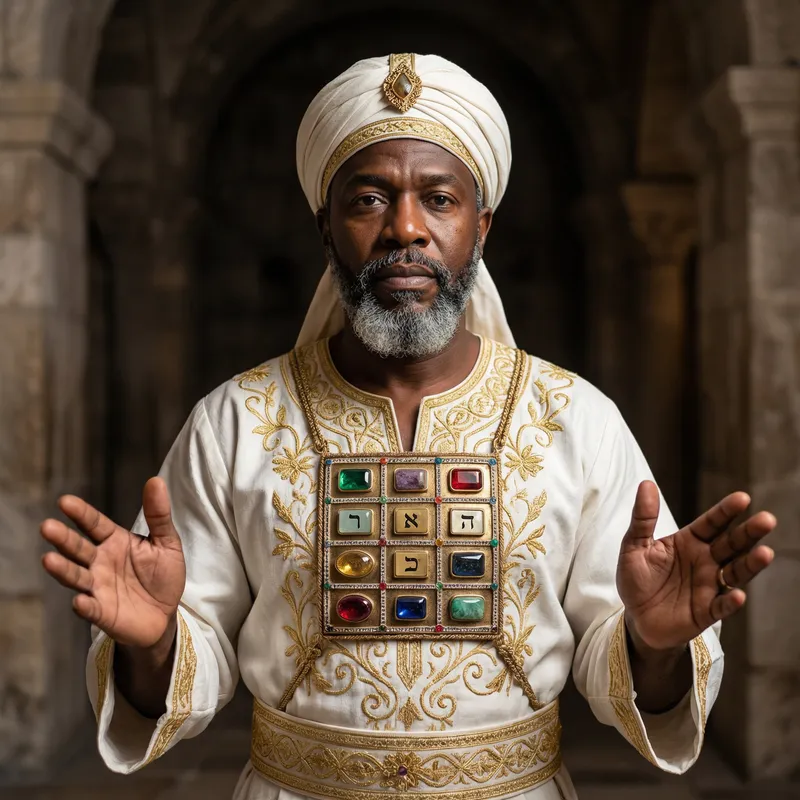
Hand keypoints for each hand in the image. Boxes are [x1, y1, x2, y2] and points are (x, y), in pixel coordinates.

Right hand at [40, 478, 185, 648]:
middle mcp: (100, 562)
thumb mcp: (166, 542)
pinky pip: (91, 608)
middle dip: (63, 539)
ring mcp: (98, 587)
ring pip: (76, 577)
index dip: (81, 514)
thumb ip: (159, 515)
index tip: (65, 501)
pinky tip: (79, 600)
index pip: (95, 524)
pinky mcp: (102, 612)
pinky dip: (84, 605)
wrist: (165, 614)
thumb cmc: (162, 575)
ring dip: (63, 569)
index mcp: (115, 542)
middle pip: (79, 548)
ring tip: (48, 559)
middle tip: (47, 527)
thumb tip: (156, 481)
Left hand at [617, 481, 774, 650]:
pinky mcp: (707, 611)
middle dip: (749, 532)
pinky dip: (730, 601)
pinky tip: (737, 595)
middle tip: (767, 519)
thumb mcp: (634, 546)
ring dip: (750, 564)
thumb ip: (643, 518)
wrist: (636, 617)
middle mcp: (706, 561)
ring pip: (735, 572)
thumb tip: (646, 484)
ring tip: (765, 553)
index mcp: (689, 542)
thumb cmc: (637, 578)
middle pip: (731, 544)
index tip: (742, 498)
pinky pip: (722, 606)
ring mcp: (710, 586)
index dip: (726, 511)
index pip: (711, 523)